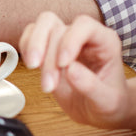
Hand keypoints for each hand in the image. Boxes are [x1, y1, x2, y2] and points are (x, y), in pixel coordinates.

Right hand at [18, 12, 130, 128]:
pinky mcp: (49, 49)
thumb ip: (91, 85)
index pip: (84, 26)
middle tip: (49, 84)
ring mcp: (65, 40)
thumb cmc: (109, 102)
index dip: (70, 41)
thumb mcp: (106, 101)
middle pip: (58, 28)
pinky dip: (26, 48)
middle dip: (49, 56)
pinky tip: (33, 66)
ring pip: (42, 25)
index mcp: (105, 42)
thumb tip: (70, 70)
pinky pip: (32, 35)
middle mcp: (84, 36)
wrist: (98, 110)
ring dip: (34, 48)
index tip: (64, 65)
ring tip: (35, 71)